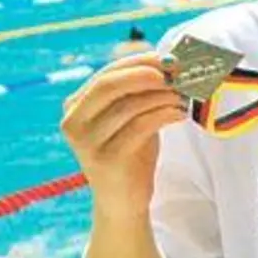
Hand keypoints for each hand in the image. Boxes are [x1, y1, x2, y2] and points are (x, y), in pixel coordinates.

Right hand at [60, 53, 186, 221]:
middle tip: (177, 72)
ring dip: (161, 95)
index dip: (138, 61)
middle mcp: (73, 122)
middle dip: (147, 74)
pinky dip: (164, 115)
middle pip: (110, 85)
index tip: (168, 57)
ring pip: (128, 105)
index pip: (106, 74)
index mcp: (75, 106)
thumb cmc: (130, 152)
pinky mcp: (106, 159)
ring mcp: (87, 142)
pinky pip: (139, 127)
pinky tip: (181, 113)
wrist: (123, 199)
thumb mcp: (130, 116)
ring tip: (184, 95)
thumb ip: (138, 91)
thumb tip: (168, 60)